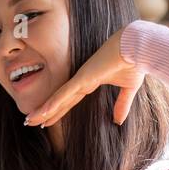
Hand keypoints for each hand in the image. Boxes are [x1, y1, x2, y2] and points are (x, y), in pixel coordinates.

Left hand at [23, 27, 143, 128]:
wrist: (139, 47)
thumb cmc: (135, 62)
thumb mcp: (128, 88)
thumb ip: (121, 104)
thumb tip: (118, 121)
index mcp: (91, 81)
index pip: (70, 99)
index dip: (58, 109)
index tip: (46, 119)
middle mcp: (82, 80)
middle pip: (59, 100)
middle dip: (45, 111)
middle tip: (30, 121)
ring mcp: (81, 78)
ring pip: (58, 98)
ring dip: (43, 110)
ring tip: (29, 120)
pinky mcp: (84, 77)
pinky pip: (65, 94)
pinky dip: (53, 104)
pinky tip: (41, 113)